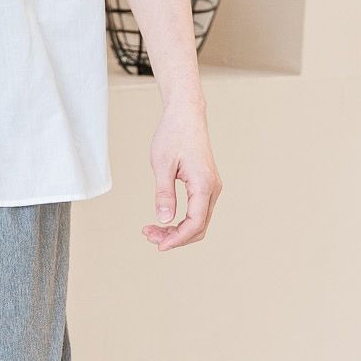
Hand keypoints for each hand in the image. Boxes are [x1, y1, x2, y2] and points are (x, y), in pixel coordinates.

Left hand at [142, 104, 221, 249]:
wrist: (186, 115)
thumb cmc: (173, 135)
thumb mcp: (162, 164)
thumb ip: (164, 193)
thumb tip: (164, 219)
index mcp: (204, 184)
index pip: (195, 223)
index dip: (178, 239)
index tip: (159, 246)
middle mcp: (212, 188)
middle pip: (199, 227)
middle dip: (175, 237)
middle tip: (148, 235)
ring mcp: (211, 187)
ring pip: (199, 221)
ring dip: (178, 230)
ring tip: (151, 230)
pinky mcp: (206, 185)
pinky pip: (197, 211)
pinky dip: (182, 220)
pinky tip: (164, 220)